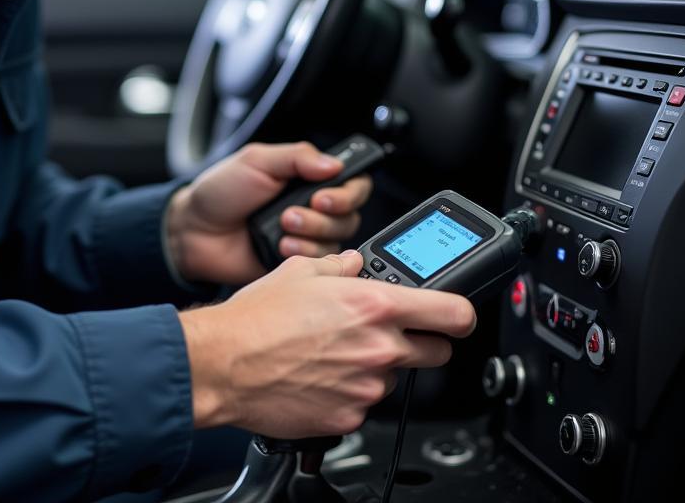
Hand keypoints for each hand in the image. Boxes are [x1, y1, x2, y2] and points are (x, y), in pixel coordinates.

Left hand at [165, 141, 372, 285]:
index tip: (323, 196)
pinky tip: (279, 247)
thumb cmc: (222, 192)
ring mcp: (307, 236)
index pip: (352, 183)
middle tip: (292, 212)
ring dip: (311, 233)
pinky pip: (321, 264)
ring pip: (338, 240)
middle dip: (323, 215)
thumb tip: (334, 164)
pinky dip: (303, 254)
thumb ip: (297, 157)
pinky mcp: (298, 264)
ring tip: (281, 227)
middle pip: (350, 215)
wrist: (195, 231)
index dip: (347, 192)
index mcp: (307, 178)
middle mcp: (313, 207)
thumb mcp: (256, 161)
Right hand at [178, 249, 476, 437]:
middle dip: (422, 342)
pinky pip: (363, 403)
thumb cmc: (255, 317)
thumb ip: (338, 266)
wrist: (223, 364)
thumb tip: (353, 264)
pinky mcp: (348, 419)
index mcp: (373, 305)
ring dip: (375, 365)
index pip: (454, 314)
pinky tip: (318, 376)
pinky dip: (348, 392)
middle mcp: (378, 348)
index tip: (456, 316)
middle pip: (437, 353)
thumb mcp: (299, 271)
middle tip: (390, 332)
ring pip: (393, 377)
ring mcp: (366, 388)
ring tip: (332, 352)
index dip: (461, 314)